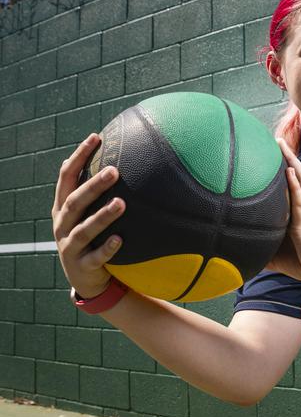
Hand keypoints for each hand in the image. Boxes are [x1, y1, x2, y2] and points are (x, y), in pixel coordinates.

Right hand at [51, 133, 125, 298]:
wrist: (86, 278)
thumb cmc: (90, 237)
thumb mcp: (86, 213)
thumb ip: (93, 190)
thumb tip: (116, 156)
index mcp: (62, 208)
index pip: (66, 177)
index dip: (79, 156)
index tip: (96, 138)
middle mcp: (62, 225)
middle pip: (74, 201)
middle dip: (93, 185)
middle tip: (114, 170)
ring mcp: (69, 247)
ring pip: (83, 230)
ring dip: (102, 216)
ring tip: (122, 203)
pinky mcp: (81, 267)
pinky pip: (94, 257)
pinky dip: (107, 248)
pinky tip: (120, 239)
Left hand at [268, 139, 300, 282]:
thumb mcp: (275, 253)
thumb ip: (260, 248)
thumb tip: (236, 251)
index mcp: (293, 212)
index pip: (288, 185)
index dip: (282, 169)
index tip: (269, 155)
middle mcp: (298, 207)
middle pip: (294, 175)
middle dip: (287, 157)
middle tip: (276, 139)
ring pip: (299, 181)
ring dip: (291, 162)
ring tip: (282, 145)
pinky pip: (299, 200)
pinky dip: (294, 185)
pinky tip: (288, 172)